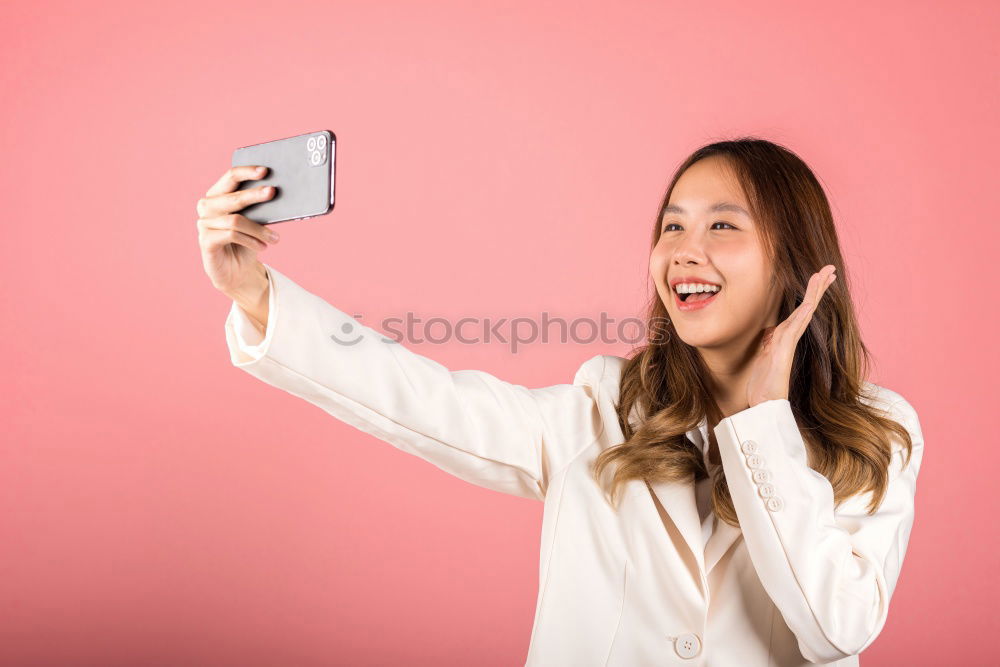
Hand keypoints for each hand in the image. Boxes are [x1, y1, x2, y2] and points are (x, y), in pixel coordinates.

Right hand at [196, 165, 278, 295]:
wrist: (236, 271)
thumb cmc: (247, 241)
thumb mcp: (255, 222)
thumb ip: (259, 208)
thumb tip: (275, 193)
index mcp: (218, 195)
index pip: (230, 177)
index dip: (247, 172)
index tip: (265, 171)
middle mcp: (207, 207)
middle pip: (233, 197)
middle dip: (254, 195)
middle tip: (273, 192)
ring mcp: (204, 224)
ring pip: (235, 220)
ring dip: (259, 229)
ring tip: (275, 238)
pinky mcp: (205, 241)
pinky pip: (231, 235)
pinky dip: (250, 240)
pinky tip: (262, 247)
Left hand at [744, 265, 836, 407]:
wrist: (764, 406)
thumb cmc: (763, 385)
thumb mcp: (762, 357)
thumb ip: (767, 343)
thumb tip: (767, 334)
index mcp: (783, 336)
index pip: (799, 309)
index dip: (810, 292)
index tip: (819, 276)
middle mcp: (788, 337)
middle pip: (806, 306)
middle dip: (818, 287)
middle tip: (830, 269)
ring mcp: (787, 344)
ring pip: (803, 313)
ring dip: (814, 294)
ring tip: (824, 275)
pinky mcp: (783, 352)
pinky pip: (794, 329)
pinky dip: (802, 315)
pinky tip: (809, 304)